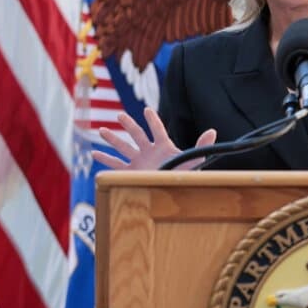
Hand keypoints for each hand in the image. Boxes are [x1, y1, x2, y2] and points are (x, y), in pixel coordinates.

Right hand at [92, 107, 215, 170]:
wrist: (172, 197)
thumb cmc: (184, 179)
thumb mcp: (194, 161)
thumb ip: (202, 145)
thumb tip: (212, 131)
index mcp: (164, 147)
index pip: (157, 129)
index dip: (153, 120)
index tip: (147, 110)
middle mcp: (149, 152)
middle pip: (137, 134)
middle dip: (128, 124)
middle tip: (120, 115)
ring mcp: (139, 163)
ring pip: (123, 147)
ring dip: (112, 138)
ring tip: (101, 130)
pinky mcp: (131, 174)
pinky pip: (115, 165)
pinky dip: (105, 160)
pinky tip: (95, 154)